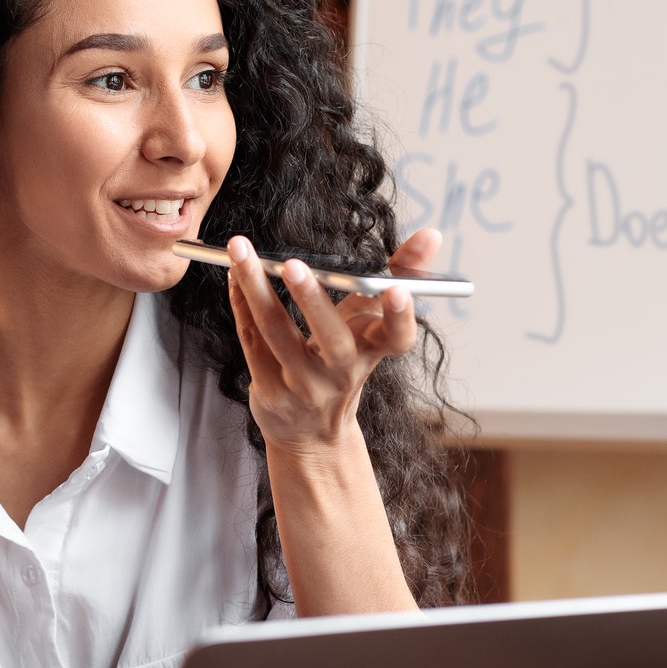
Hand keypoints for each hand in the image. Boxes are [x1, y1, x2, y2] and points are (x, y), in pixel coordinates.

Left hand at [225, 228, 441, 449]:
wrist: (312, 432)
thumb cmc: (343, 361)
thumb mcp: (372, 322)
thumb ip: (400, 275)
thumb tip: (432, 235)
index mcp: (373, 352)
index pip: (398, 339)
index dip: (401, 317)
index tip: (399, 291)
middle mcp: (341, 373)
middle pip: (331, 340)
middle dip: (312, 300)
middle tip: (292, 265)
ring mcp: (303, 386)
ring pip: (276, 332)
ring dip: (256, 288)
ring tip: (241, 250)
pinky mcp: (270, 391)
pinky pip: (251, 340)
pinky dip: (241, 302)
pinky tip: (234, 273)